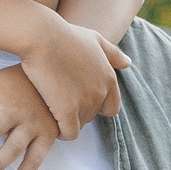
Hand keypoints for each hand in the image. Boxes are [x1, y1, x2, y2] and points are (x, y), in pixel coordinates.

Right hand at [17, 15, 129, 137]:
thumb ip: (113, 54)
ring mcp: (86, 102)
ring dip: (67, 122)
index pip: (111, 108)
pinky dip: (61, 132)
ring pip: (79, 126)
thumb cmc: (64, 35)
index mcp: (109, 78)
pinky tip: (49, 121)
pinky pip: (69, 133)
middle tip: (59, 101)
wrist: (42, 37)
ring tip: (51, 108)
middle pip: (92, 117)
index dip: (95, 107)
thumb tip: (128, 64)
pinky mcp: (68, 111)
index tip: (77, 98)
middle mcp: (101, 92)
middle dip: (78, 113)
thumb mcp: (94, 39)